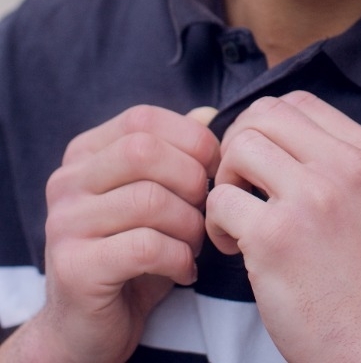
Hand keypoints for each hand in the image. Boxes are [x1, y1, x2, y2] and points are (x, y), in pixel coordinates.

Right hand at [13, 105, 219, 362]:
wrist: (88, 328)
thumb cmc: (131, 254)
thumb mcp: (156, 196)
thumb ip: (176, 154)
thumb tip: (208, 114)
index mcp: (84, 155)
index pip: (142, 119)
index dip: (190, 137)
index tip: (214, 168)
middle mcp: (66, 182)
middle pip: (144, 151)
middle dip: (191, 178)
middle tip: (207, 209)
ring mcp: (64, 224)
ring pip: (149, 200)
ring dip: (189, 224)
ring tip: (195, 244)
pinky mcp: (75, 267)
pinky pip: (145, 246)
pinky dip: (179, 257)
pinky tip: (184, 270)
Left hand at [205, 91, 360, 362]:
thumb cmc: (359, 278)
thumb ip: (330, 158)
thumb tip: (263, 126)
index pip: (299, 102)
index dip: (267, 126)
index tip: (262, 165)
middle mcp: (347, 167)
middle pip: (265, 113)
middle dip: (239, 144)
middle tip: (241, 185)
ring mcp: (313, 198)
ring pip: (239, 146)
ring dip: (225, 180)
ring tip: (238, 217)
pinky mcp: (277, 236)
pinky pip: (220, 200)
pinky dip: (215, 222)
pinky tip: (234, 247)